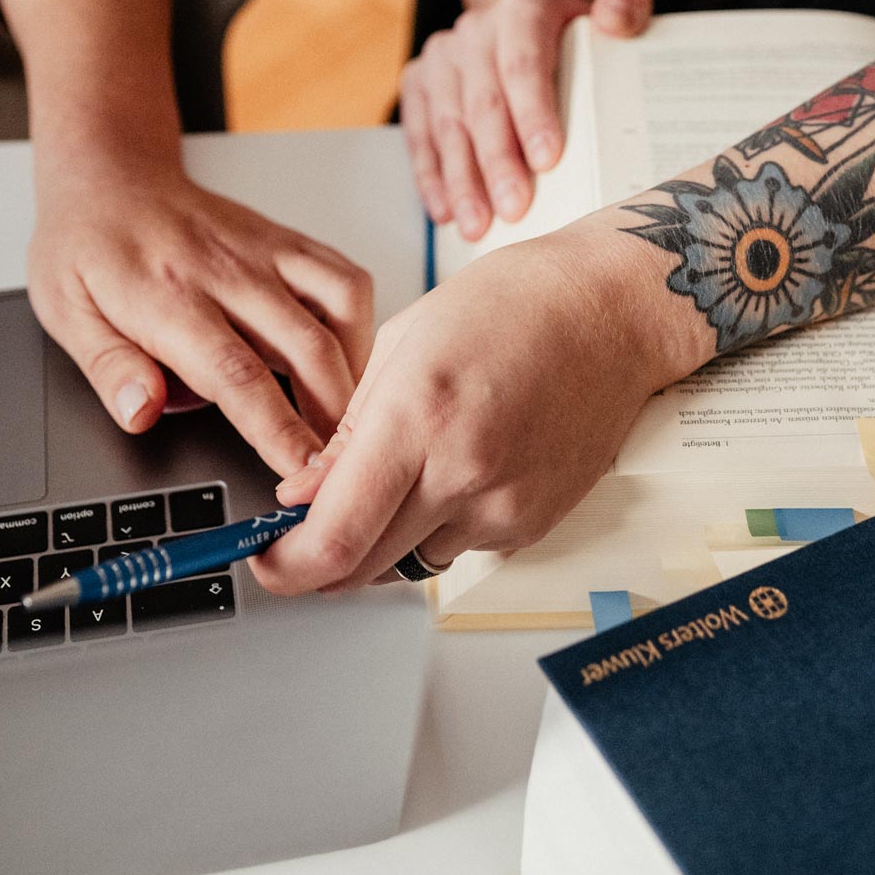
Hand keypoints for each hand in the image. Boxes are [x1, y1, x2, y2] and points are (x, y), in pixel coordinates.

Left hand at [26, 161, 373, 476]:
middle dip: (333, 415)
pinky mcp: (286, 241)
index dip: (278, 429)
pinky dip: (360, 321)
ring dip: (355, 367)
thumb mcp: (64, 311)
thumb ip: (108, 366)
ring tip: (345, 415)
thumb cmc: (86, 246)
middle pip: (306, 347)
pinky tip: (345, 358)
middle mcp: (227, 272)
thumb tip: (140, 412)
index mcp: (169, 299)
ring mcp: (264, 252)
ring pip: (341, 304)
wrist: (111, 175)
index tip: (302, 472)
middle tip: (336, 466)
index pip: (236, 374)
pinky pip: (344, 276)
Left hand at [250, 222, 706, 596]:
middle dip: (322, 557)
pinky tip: (460, 463)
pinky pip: (460, 547)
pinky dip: (440, 522)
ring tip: (410, 464)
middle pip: (362, 569)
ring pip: (410, 561)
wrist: (609, 311)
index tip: (265, 559)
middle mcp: (463, 472)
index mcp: (418, 416)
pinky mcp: (533, 523)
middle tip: (309, 523)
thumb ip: (346, 429)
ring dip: (385, 536)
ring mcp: (504, 506)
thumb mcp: (403, 342)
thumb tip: (302, 494)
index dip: (285, 567)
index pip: (334, 538)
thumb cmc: (514, 304)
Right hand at [400, 0, 653, 239]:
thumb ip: (628, 5)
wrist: (528, 30)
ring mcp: (443, 58)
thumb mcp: (617, 12)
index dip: (532, 112)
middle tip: (516, 211)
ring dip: (461, 180)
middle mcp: (475, 31)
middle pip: (484, 103)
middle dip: (498, 162)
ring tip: (479, 226)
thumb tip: (613, 19)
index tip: (548, 161)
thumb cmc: (580, 39)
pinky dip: (431, 177)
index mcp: (522, 11)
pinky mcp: (419, 82)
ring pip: (448, 125)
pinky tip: (446, 212)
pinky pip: (419, 135)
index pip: (524, 63)